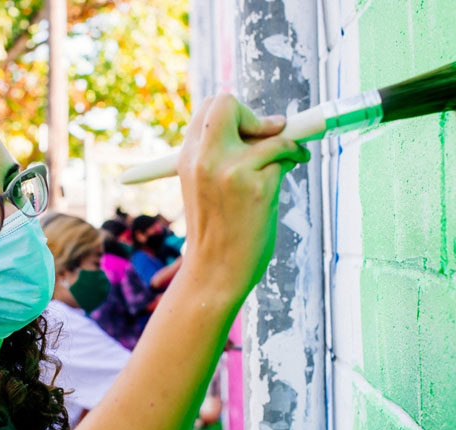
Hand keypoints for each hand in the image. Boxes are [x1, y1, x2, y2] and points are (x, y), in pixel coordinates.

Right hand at [178, 94, 309, 296]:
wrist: (215, 273)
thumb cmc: (215, 234)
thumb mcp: (203, 188)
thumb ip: (218, 157)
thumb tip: (260, 126)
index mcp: (187, 160)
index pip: (209, 109)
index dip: (233, 112)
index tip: (250, 129)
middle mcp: (204, 160)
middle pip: (228, 104)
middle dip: (255, 115)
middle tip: (270, 131)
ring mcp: (231, 171)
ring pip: (269, 132)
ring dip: (286, 143)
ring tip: (291, 157)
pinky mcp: (258, 186)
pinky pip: (285, 155)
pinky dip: (294, 158)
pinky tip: (294, 168)